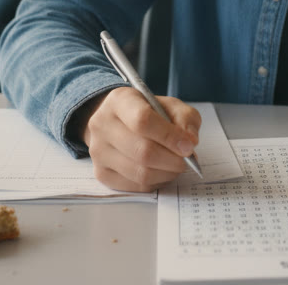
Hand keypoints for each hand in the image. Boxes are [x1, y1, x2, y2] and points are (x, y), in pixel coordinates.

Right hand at [78, 87, 200, 191]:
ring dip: (166, 173)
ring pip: (140, 173)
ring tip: (176, 165)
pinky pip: (135, 186)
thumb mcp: (170, 105)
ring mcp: (98, 151)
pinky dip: (155, 182)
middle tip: (186, 160)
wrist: (118, 122)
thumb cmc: (147, 113)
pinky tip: (161, 172)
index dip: (169, 136)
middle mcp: (102, 124)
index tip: (188, 146)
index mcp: (119, 101)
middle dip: (172, 160)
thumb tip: (189, 141)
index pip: (142, 121)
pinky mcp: (101, 172)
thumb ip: (185, 118)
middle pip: (142, 151)